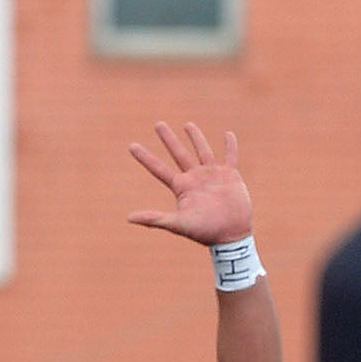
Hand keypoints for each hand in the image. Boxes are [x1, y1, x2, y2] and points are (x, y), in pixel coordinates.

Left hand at [127, 122, 252, 245]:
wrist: (232, 236)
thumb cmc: (206, 232)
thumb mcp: (178, 224)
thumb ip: (154, 219)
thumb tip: (128, 218)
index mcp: (182, 187)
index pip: (158, 168)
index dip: (145, 157)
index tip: (131, 146)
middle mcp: (195, 178)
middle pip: (179, 153)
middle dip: (168, 139)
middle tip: (158, 124)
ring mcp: (213, 176)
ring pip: (202, 151)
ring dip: (196, 137)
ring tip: (187, 125)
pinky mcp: (230, 176)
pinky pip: (230, 157)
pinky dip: (231, 146)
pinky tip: (228, 134)